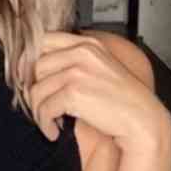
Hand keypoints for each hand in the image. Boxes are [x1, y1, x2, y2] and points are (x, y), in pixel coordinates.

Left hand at [29, 32, 170, 152]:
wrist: (141, 120)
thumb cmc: (120, 99)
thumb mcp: (98, 68)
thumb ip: (73, 61)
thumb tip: (35, 69)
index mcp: (87, 44)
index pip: (44, 40)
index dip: (30, 60)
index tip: (29, 78)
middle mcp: (81, 53)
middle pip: (37, 67)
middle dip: (36, 91)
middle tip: (44, 106)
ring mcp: (77, 72)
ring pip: (37, 90)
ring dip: (39, 111)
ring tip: (50, 122)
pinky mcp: (74, 93)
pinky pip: (44, 109)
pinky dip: (45, 124)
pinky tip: (54, 131)